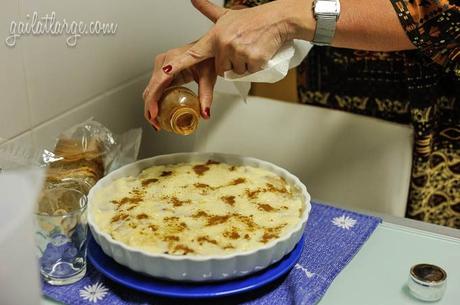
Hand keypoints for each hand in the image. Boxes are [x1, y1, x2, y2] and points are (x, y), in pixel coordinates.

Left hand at [143, 0, 310, 127]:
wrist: (276, 19)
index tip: (165, 71)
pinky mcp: (253, 60)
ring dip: (242, 65)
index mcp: (214, 36)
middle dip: (229, 63)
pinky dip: (253, 66)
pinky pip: (249, 72)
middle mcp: (224, 44)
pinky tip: (257, 53)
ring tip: (248, 49)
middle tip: (239, 48)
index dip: (178, 64)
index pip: (192, 53)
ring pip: (235, 72)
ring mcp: (238, 52)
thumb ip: (208, 10)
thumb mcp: (226, 15)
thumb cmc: (252, 20)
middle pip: (220, 69)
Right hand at [143, 44, 216, 129]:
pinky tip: (159, 112)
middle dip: (150, 108)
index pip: (158, 83)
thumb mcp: (208, 77)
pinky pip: (155, 88)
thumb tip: (205, 113)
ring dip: (151, 106)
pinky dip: (155, 101)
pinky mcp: (163, 71)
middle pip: (150, 88)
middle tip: (156, 125)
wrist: (210, 45)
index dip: (153, 100)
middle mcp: (163, 62)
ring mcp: (162, 66)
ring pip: (150, 89)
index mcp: (172, 60)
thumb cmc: (208, 56)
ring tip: (157, 122)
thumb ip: (206, 96)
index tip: (154, 114)